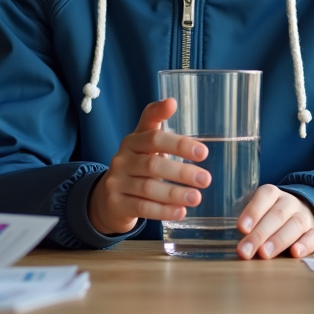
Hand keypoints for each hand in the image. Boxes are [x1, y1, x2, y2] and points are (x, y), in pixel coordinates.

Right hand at [88, 98, 210, 235]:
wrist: (107, 198)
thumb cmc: (135, 165)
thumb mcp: (144, 142)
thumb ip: (157, 121)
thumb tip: (172, 101)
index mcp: (133, 141)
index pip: (154, 137)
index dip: (178, 144)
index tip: (203, 152)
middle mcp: (122, 159)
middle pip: (153, 164)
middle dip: (181, 172)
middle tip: (206, 179)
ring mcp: (116, 182)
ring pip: (148, 188)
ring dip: (175, 193)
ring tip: (197, 198)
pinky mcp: (116, 204)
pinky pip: (142, 208)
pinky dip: (163, 211)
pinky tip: (181, 212)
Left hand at [236, 184, 313, 259]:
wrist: (306, 212)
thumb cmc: (273, 216)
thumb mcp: (260, 212)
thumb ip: (250, 223)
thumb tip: (239, 242)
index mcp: (274, 194)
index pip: (265, 196)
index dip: (253, 211)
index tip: (242, 228)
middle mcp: (291, 203)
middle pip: (277, 215)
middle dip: (259, 234)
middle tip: (245, 251)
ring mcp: (306, 217)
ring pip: (295, 225)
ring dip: (278, 240)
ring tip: (264, 253)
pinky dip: (305, 245)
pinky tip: (295, 253)